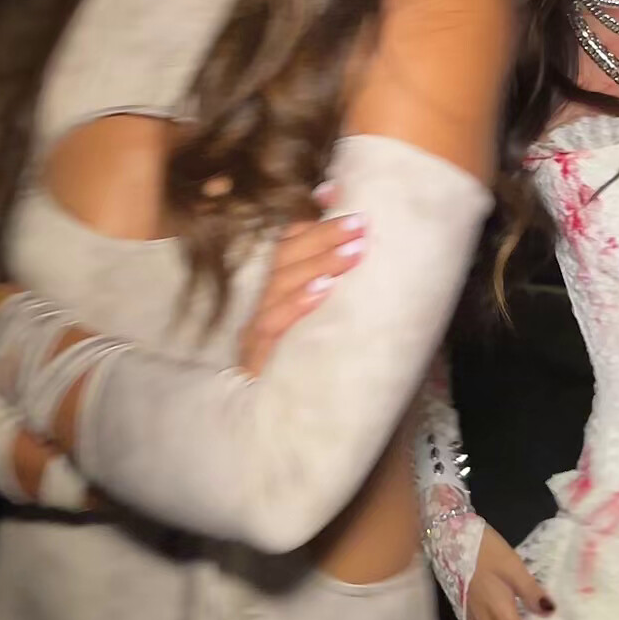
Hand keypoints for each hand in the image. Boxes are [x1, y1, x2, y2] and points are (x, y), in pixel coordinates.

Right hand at [239, 191, 365, 375]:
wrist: (283, 427)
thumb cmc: (313, 365)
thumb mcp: (330, 320)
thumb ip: (338, 280)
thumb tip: (361, 234)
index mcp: (277, 286)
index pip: (289, 238)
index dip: (312, 214)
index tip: (337, 192)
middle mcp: (262, 301)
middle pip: (285, 254)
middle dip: (325, 234)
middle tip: (362, 224)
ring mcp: (256, 329)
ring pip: (280, 283)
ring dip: (319, 264)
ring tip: (354, 253)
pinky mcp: (256, 358)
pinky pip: (272, 326)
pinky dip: (297, 305)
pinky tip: (323, 292)